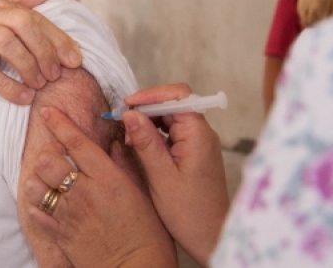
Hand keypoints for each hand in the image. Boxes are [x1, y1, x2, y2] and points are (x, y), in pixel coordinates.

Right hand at [0, 0, 82, 104]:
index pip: (30, 14)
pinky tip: (22, 97)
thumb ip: (15, 2)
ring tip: (40, 83)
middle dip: (46, 49)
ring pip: (6, 43)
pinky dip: (8, 86)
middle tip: (57, 73)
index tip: (74, 58)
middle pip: (21, 23)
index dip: (56, 37)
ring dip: (29, 66)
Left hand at [24, 107, 176, 267]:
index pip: (76, 142)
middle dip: (48, 152)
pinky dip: (36, 203)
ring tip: (48, 179)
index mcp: (107, 179)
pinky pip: (34, 211)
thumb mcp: (143, 194)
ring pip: (35, 183)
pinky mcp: (59, 234)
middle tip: (57, 156)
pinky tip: (46, 201)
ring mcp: (68, 214)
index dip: (59, 122)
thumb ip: (125, 166)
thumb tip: (114, 144)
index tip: (47, 112)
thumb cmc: (148, 237)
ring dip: (38, 178)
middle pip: (48, 160)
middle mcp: (84, 192)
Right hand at [122, 83, 228, 266]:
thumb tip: (129, 114)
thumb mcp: (160, 176)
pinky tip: (139, 146)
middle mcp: (202, 133)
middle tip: (123, 123)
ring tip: (129, 138)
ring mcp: (198, 142)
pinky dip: (154, 133)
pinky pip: (172, 131)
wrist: (209, 236)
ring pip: (170, 116)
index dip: (151, 95)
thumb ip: (145, 141)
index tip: (128, 105)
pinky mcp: (193, 151)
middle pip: (173, 103)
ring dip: (148, 121)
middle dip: (146, 108)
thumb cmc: (188, 212)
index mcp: (198, 135)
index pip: (177, 96)